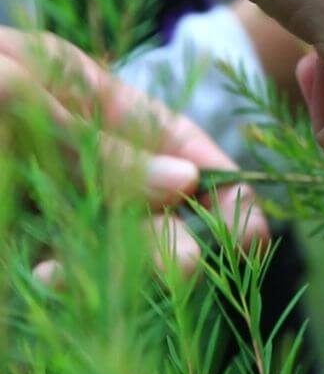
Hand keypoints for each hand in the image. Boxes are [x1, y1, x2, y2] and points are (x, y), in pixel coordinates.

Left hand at [0, 28, 267, 281]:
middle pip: (149, 204)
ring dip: (117, 270)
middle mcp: (73, 151)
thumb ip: (96, 141)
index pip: (179, 144)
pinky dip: (61, 282)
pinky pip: (45, 267)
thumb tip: (189, 183)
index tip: (250, 232)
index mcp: (88, 99)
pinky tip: (52, 279)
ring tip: (113, 283)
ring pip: (102, 245)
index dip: (223, 187)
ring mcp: (36, 196)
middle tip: (182, 267)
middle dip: (173, 239)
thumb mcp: (16, 90)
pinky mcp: (6, 238)